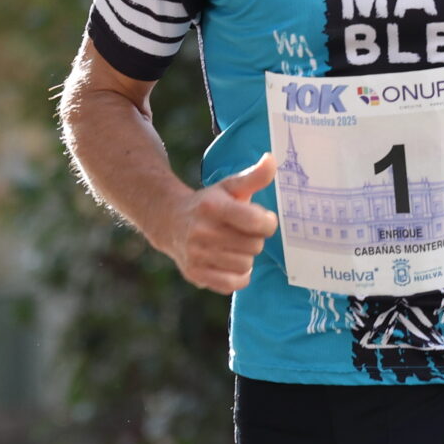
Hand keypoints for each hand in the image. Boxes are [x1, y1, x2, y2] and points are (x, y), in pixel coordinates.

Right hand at [161, 152, 280, 293]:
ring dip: (246, 257)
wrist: (171, 221)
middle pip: (255, 246)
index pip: (257, 222)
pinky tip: (231, 263)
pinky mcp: (195, 274)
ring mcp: (197, 254)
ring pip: (245, 265)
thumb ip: (254, 176)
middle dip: (254, 239)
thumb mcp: (229, 186)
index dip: (267, 222)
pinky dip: (239, 276)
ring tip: (234, 246)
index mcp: (213, 206)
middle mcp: (202, 231)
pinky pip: (233, 283)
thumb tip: (272, 160)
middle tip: (242, 232)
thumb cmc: (209, 203)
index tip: (262, 219)